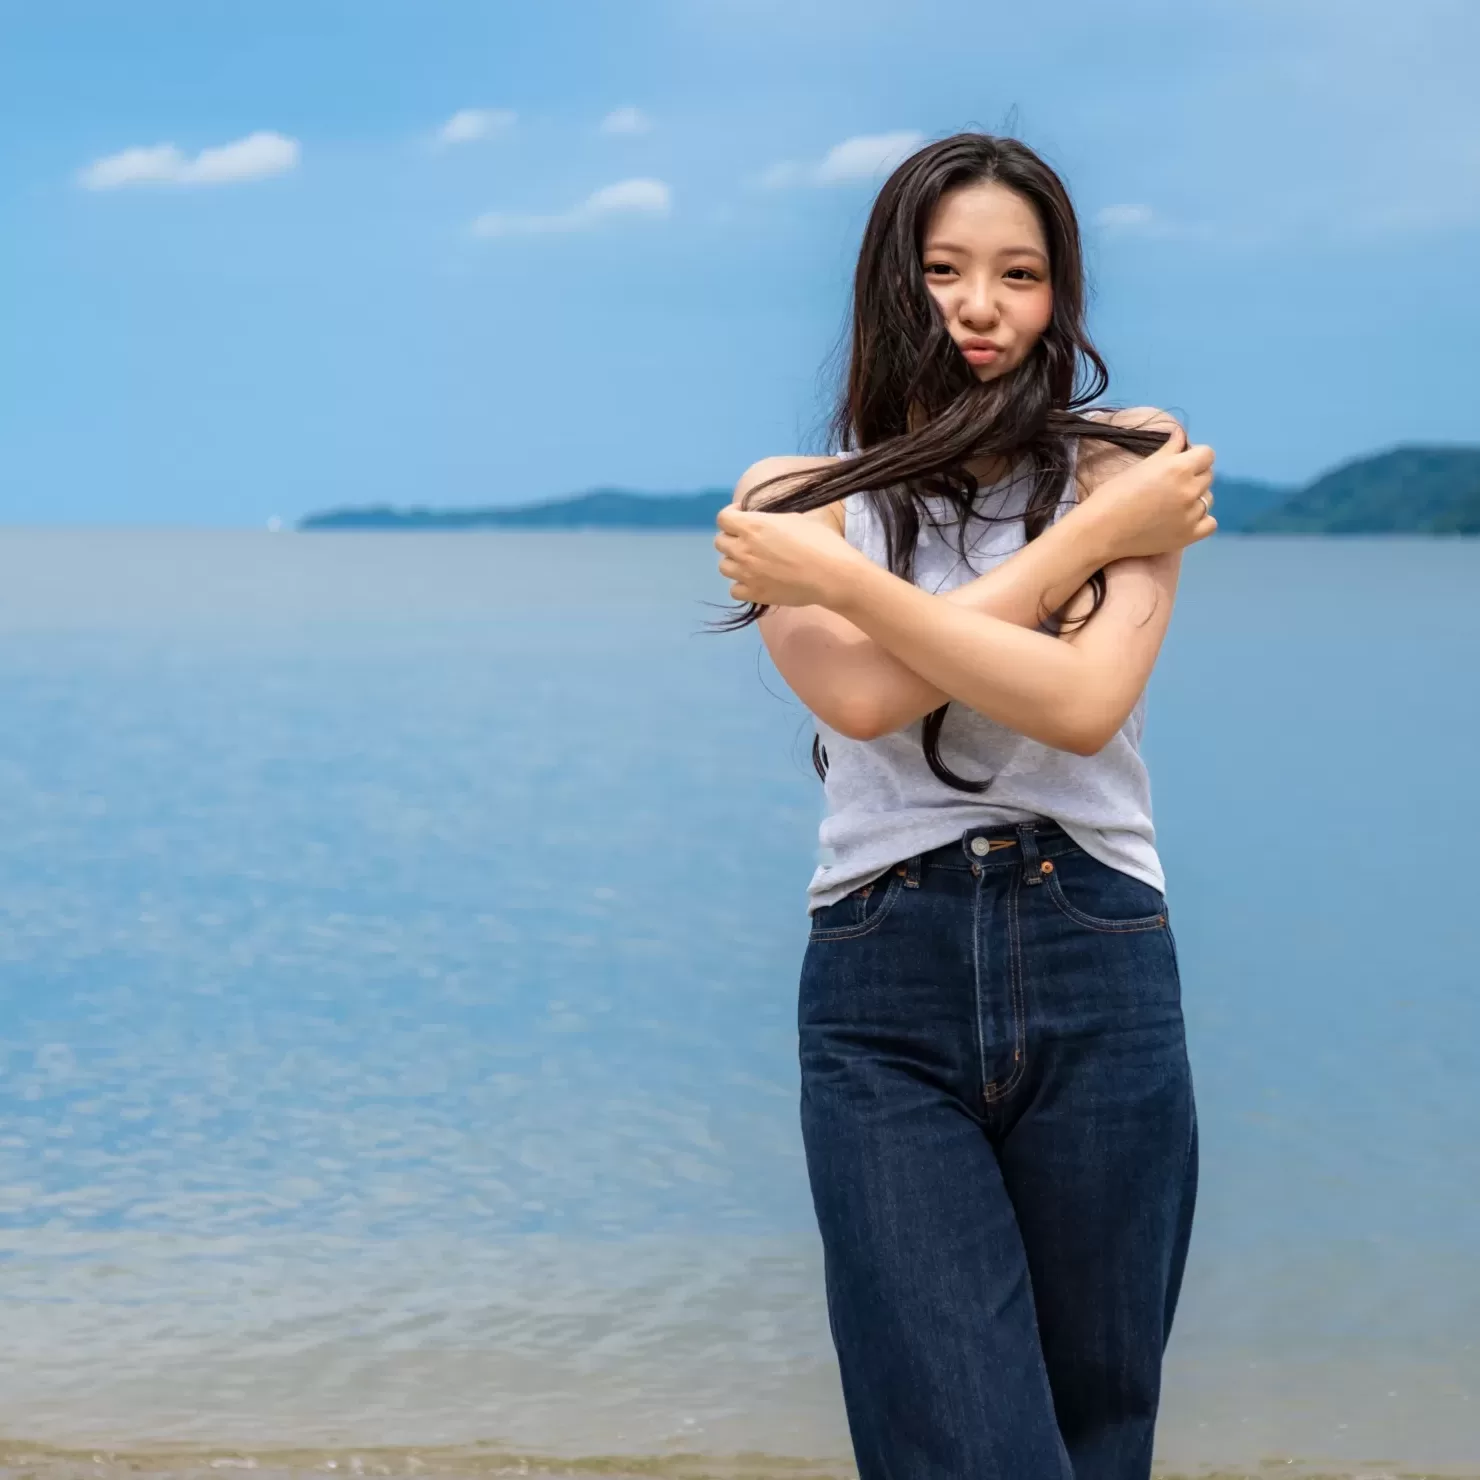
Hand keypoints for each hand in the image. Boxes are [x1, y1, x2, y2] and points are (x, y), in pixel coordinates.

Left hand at [714, 505, 863, 607]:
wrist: (832, 575)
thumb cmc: (820, 541)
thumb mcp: (795, 518)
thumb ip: (771, 520)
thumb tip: (766, 523)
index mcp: (752, 526)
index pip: (723, 518)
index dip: (732, 515)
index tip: (744, 516)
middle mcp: (743, 549)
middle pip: (720, 542)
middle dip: (732, 538)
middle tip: (750, 540)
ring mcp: (746, 574)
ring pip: (724, 566)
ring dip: (735, 562)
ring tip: (751, 562)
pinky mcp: (754, 594)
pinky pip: (734, 590)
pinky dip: (741, 585)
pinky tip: (755, 581)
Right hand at [1081, 426, 1216, 561]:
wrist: (1101, 530)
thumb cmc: (1115, 493)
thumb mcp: (1142, 466)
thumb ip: (1168, 449)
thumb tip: (1182, 435)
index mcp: (1179, 468)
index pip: (1207, 454)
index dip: (1195, 456)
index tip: (1181, 462)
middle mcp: (1189, 490)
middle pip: (1208, 476)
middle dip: (1194, 476)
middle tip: (1171, 485)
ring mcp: (1191, 514)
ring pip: (1207, 499)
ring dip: (1195, 498)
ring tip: (1172, 504)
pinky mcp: (1189, 535)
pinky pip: (1209, 523)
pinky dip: (1199, 520)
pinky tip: (1183, 519)